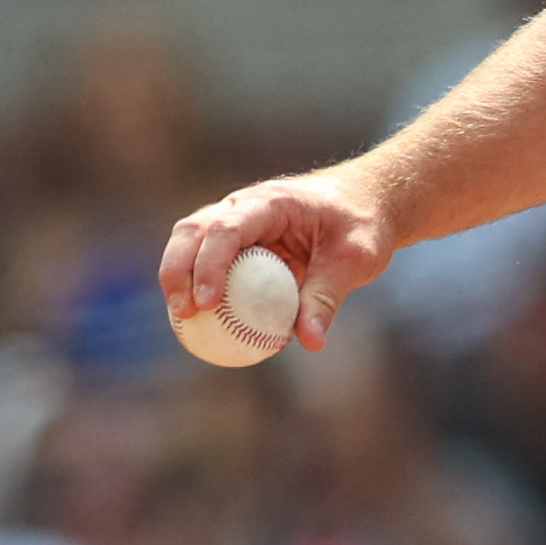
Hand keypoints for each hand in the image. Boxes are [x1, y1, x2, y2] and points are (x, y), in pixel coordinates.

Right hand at [165, 165, 395, 352]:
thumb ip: (327, 296)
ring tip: (183, 321)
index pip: (227, 228)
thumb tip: (310, 342)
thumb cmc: (363, 224)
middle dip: (178, 270)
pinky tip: (202, 324)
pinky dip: (200, 287)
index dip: (210, 264)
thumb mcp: (355, 259)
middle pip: (193, 231)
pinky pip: (210, 263)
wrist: (368, 203)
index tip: (209, 302)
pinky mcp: (239, 242)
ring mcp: (237, 221)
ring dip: (179, 278)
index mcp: (271, 202)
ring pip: (191, 243)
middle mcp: (245, 206)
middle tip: (184, 313)